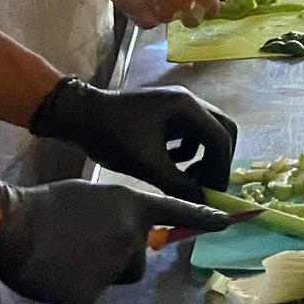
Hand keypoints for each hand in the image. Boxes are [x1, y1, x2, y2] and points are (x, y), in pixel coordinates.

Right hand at [0, 179, 231, 303]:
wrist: (12, 226)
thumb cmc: (44, 206)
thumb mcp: (89, 197)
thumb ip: (114, 215)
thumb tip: (117, 236)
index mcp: (129, 205)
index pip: (176, 212)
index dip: (203, 218)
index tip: (229, 221)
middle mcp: (130, 235)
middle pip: (136, 261)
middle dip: (114, 259)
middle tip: (79, 247)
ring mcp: (114, 266)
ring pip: (113, 279)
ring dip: (95, 275)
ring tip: (63, 258)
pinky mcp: (92, 294)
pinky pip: (86, 298)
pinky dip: (72, 292)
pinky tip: (53, 276)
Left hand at [29, 76, 238, 200]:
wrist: (81, 116)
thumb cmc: (114, 136)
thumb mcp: (147, 164)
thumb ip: (178, 184)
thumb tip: (202, 201)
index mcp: (187, 108)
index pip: (221, 138)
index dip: (221, 168)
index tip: (213, 193)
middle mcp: (188, 101)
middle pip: (222, 130)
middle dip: (218, 160)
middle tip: (208, 185)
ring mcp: (177, 104)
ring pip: (206, 132)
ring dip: (204, 156)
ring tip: (189, 179)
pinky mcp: (165, 112)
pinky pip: (189, 132)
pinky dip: (188, 151)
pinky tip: (172, 165)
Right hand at [104, 0, 222, 27]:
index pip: (214, 9)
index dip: (210, 4)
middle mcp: (185, 10)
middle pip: (194, 19)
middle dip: (191, 11)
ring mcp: (166, 18)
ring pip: (173, 19)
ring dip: (170, 9)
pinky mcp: (147, 22)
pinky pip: (154, 21)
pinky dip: (152, 13)